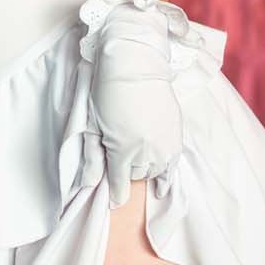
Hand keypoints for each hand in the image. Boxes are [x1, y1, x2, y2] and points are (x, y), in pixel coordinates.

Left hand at [80, 0, 183, 207]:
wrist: (135, 64)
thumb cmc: (107, 91)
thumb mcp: (92, 124)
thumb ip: (92, 157)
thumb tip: (88, 185)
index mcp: (121, 150)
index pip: (120, 185)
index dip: (115, 193)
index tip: (113, 199)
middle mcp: (145, 152)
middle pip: (137, 177)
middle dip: (127, 171)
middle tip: (120, 158)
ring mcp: (164, 145)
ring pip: (154, 172)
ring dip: (144, 168)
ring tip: (136, 154)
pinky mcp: (176, 136)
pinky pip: (173, 166)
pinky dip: (166, 175)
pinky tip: (162, 185)